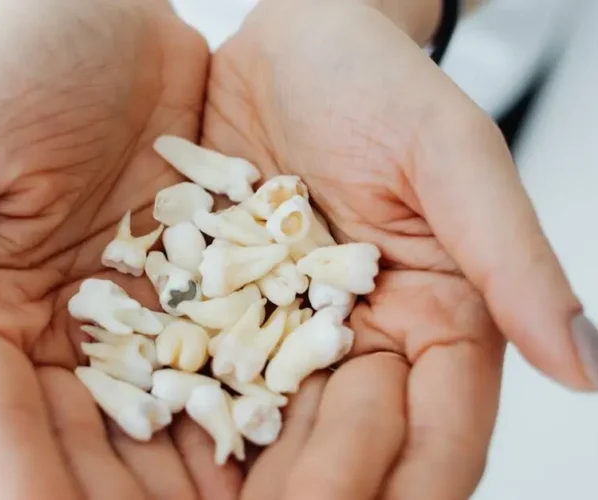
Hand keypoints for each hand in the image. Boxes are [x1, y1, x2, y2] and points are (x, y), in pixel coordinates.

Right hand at [0, 1, 244, 497]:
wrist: (119, 22)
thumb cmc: (23, 64)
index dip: (23, 482)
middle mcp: (62, 336)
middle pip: (85, 446)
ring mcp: (138, 324)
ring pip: (162, 425)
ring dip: (194, 480)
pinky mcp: (203, 297)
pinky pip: (226, 368)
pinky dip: (248, 413)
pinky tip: (282, 447)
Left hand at [203, 0, 594, 497]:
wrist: (290, 48)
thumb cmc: (376, 83)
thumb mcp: (450, 155)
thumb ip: (510, 255)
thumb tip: (584, 362)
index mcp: (436, 317)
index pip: (439, 430)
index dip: (410, 482)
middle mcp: (364, 337)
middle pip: (354, 444)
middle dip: (320, 491)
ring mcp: (290, 330)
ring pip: (283, 429)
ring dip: (256, 476)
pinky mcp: (227, 309)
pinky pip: (213, 377)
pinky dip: (196, 417)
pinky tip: (163, 441)